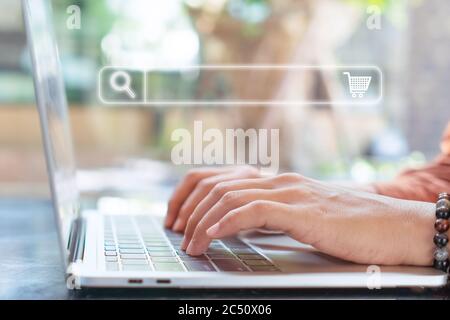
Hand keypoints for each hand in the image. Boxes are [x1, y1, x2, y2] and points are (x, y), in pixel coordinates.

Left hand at [170, 169, 434, 265]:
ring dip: (201, 220)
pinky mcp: (300, 210)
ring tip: (189, 243)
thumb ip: (270, 214)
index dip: (189, 194)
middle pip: (215, 183)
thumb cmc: (349, 224)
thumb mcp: (299, 215)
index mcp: (274, 181)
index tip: (175, 216)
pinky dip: (224, 223)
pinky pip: (251, 211)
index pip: (218, 177)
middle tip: (175, 231)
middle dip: (186, 207)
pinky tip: (211, 236)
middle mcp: (277, 181)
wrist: (391, 224)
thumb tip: (236, 223)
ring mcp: (288, 192)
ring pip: (228, 196)